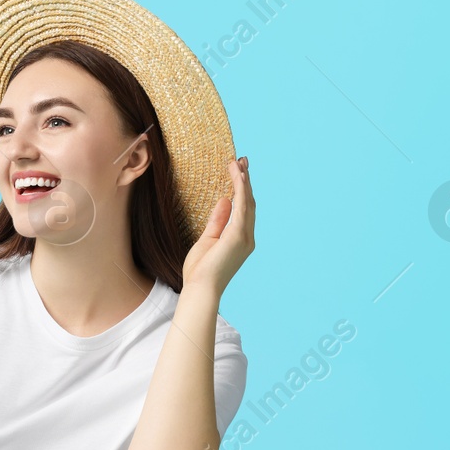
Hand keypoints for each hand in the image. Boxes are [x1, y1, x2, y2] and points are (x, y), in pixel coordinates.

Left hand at [183, 156, 253, 297]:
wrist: (200, 288)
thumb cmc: (200, 270)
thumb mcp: (208, 239)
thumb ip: (218, 220)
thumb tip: (224, 200)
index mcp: (239, 239)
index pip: (243, 210)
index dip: (242, 190)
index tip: (238, 173)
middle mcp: (247, 237)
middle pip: (249, 203)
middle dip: (245, 181)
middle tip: (242, 161)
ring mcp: (245, 237)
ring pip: (247, 202)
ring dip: (243, 180)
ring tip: (239, 162)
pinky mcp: (238, 235)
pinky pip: (242, 206)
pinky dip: (241, 189)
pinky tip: (238, 175)